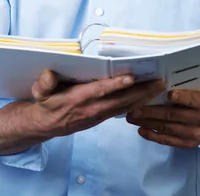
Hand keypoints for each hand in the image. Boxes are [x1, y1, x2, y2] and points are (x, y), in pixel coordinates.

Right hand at [0, 70, 165, 154]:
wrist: (46, 124)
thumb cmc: (46, 102)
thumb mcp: (40, 91)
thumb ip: (44, 83)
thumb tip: (49, 75)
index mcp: (77, 99)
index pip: (100, 91)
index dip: (115, 84)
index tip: (130, 77)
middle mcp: (91, 109)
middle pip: (119, 100)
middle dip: (140, 92)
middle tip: (159, 82)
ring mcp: (97, 116)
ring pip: (124, 107)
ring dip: (142, 98)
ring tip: (159, 88)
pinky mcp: (101, 118)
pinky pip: (121, 111)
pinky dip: (136, 104)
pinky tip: (147, 97)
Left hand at [126, 90, 199, 148]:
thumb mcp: (199, 92)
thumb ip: (184, 89)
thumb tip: (158, 81)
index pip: (192, 99)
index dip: (181, 97)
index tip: (169, 94)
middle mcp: (199, 118)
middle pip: (172, 115)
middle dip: (151, 111)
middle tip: (133, 107)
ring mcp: (194, 134)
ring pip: (167, 128)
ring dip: (147, 123)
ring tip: (131, 117)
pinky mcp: (188, 144)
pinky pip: (168, 141)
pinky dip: (153, 136)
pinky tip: (141, 130)